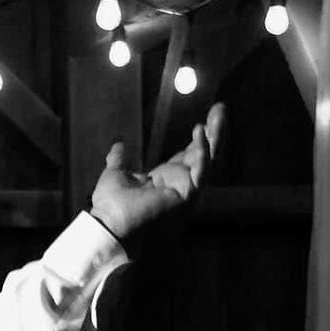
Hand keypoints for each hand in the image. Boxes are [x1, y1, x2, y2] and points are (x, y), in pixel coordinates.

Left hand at [88, 102, 225, 241]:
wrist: (109, 222)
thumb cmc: (111, 205)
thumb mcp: (114, 174)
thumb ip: (118, 160)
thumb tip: (118, 146)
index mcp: (165, 177)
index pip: (188, 153)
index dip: (198, 136)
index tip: (204, 118)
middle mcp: (179, 182)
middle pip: (203, 152)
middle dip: (213, 130)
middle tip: (220, 107)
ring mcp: (185, 188)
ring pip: (207, 158)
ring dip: (214, 135)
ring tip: (218, 113)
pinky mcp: (187, 194)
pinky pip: (200, 170)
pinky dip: (202, 151)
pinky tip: (201, 132)